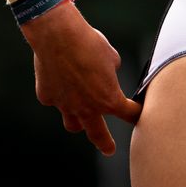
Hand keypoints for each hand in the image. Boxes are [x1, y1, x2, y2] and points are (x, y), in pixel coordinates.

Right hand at [21, 0, 142, 154]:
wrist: (58, 36)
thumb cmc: (89, 43)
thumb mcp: (111, 57)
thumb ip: (111, 73)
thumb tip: (106, 75)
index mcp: (108, 99)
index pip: (127, 113)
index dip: (135, 113)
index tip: (137, 115)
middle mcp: (86, 108)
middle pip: (97, 133)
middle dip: (105, 142)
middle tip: (109, 150)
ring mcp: (65, 105)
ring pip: (73, 123)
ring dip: (80, 122)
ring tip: (83, 119)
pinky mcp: (48, 97)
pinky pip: (57, 100)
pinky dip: (62, 95)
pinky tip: (61, 80)